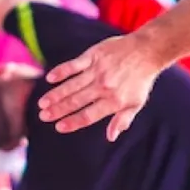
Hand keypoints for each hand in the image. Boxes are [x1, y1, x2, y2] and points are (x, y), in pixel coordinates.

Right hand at [38, 34, 162, 140]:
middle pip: (77, 101)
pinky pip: (74, 65)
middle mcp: (104, 86)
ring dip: (55, 95)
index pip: (89, 115)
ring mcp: (98, 70)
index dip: (73, 122)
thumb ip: (122, 120)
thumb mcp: (136, 103)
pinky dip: (62, 71)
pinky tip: (50, 78)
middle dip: (58, 110)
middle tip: (43, 117)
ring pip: (72, 85)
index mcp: (114, 101)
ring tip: (42, 104)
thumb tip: (111, 137)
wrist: (146, 52)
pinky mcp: (94, 55)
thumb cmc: (140, 81)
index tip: (59, 127)